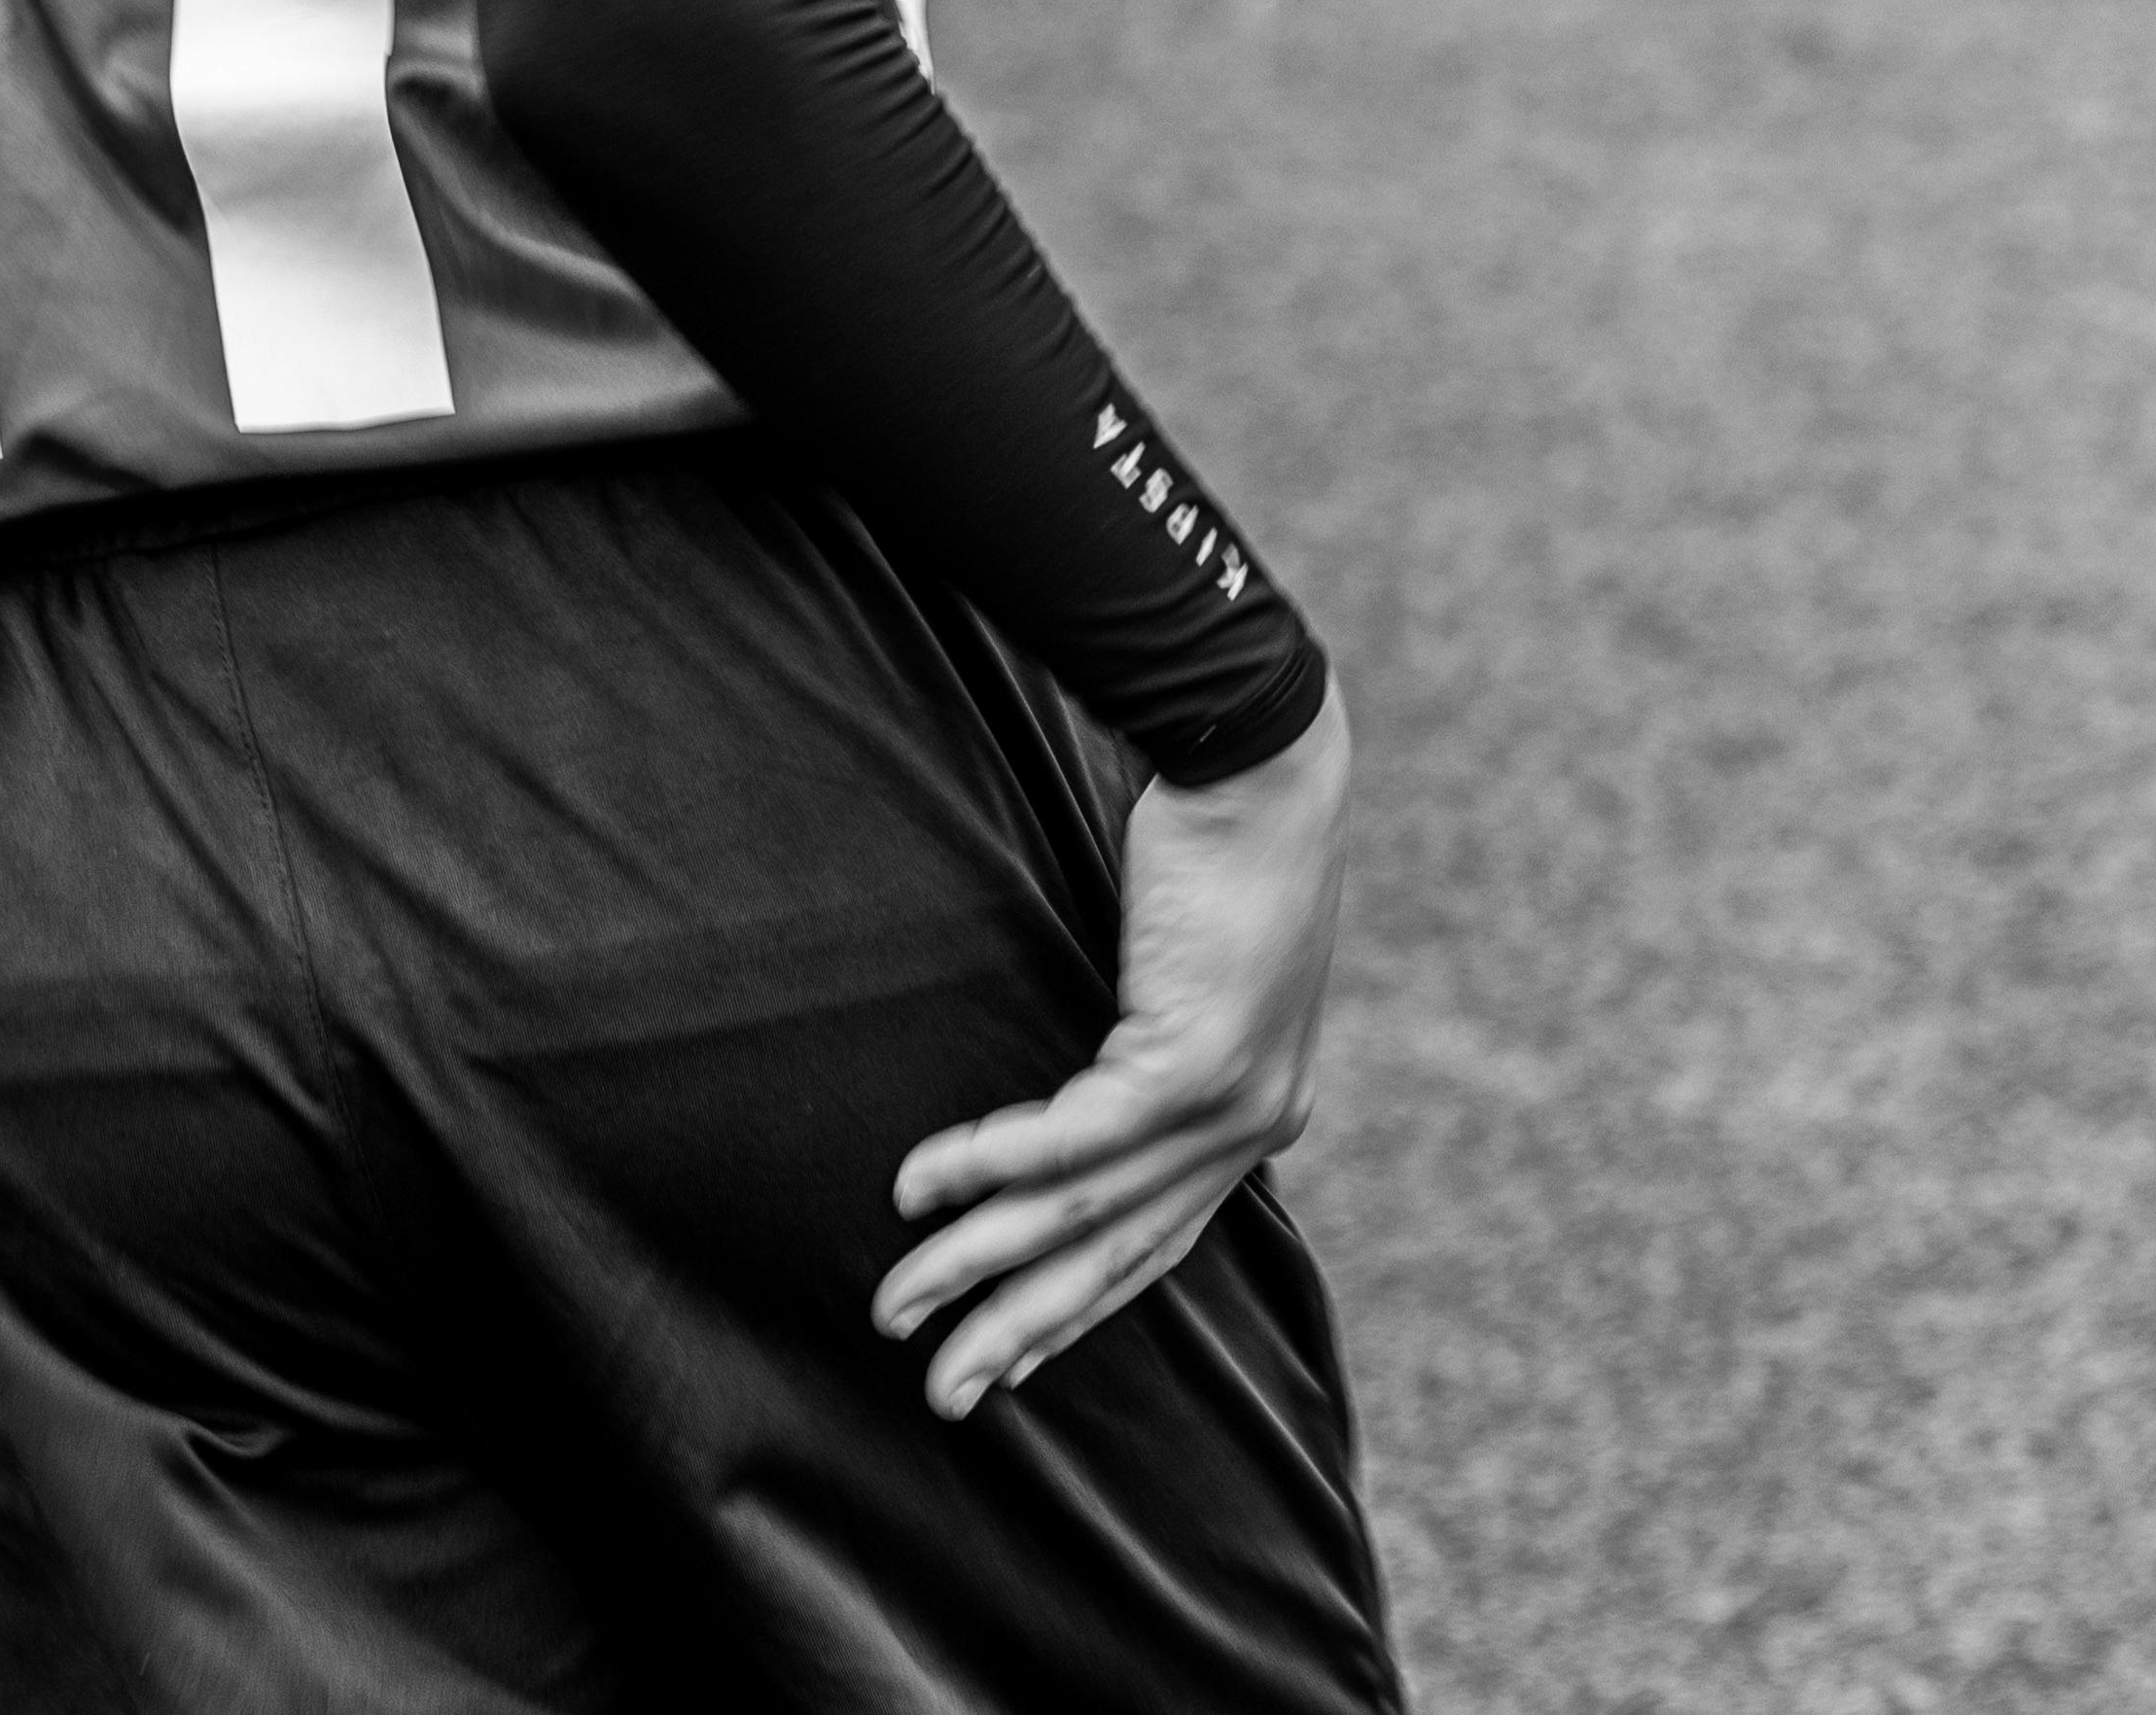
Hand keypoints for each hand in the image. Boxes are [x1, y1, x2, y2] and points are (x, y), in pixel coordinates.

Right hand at [877, 691, 1351, 1420]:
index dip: (1074, 1305)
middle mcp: (1254, 1127)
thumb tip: (1070, 1101)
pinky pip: (1070, 1138)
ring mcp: (1230, 1103)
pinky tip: (917, 1184)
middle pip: (1117, 1256)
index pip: (1157, 1242)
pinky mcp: (1192, 1062)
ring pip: (1081, 1211)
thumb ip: (1142, 1053)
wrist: (1259, 763)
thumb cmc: (1211, 849)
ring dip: (977, 1260)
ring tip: (896, 1301)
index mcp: (1256, 1115)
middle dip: (1018, 1327)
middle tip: (941, 1390)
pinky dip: (985, 1163)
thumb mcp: (1185, 977)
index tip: (1009, 1359)